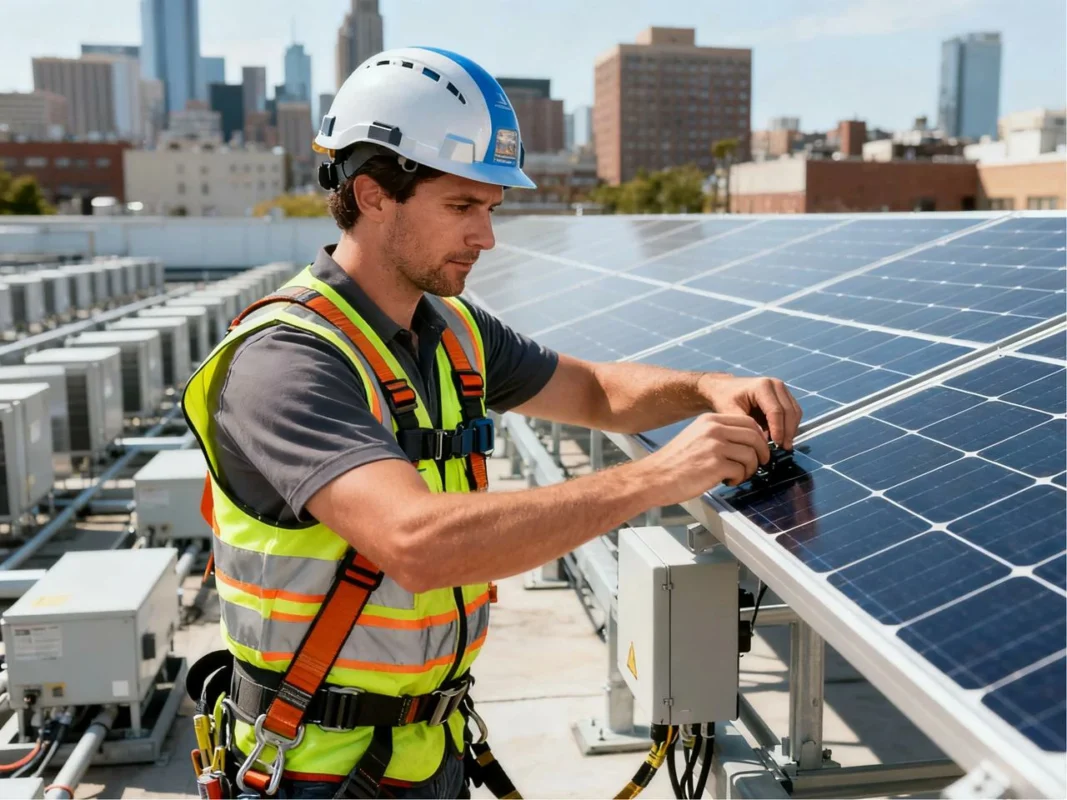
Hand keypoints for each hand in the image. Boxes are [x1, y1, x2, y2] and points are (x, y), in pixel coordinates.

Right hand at [645, 413, 770, 505]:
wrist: (654, 477)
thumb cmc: (674, 463)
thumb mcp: (696, 437)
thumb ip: (719, 436)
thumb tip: (747, 443)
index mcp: (709, 420)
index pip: (748, 422)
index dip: (759, 437)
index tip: (758, 449)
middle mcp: (713, 429)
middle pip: (754, 436)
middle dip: (761, 453)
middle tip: (758, 464)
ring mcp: (715, 446)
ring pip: (751, 455)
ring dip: (749, 469)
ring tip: (737, 476)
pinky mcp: (715, 465)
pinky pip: (741, 471)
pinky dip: (738, 479)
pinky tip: (726, 481)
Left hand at [698, 375, 801, 448]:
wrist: (723, 387)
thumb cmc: (724, 398)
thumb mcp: (729, 411)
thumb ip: (746, 425)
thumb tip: (762, 440)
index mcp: (762, 386)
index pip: (776, 411)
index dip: (778, 429)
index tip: (777, 444)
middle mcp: (775, 385)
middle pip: (789, 411)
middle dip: (788, 431)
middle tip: (784, 448)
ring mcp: (781, 388)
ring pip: (795, 411)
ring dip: (791, 429)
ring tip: (783, 444)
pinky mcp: (784, 395)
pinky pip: (793, 411)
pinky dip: (790, 425)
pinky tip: (781, 436)